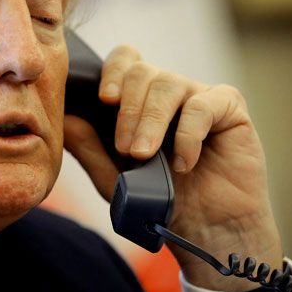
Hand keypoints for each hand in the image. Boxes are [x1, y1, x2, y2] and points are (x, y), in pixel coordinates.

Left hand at [63, 45, 282, 291]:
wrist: (205, 231)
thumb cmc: (159, 200)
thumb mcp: (113, 176)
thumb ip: (87, 145)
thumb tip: (61, 118)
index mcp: (140, 98)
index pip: (125, 59)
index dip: (113, 71)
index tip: (104, 99)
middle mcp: (169, 90)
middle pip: (142, 72)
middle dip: (128, 110)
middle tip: (125, 149)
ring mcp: (200, 96)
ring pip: (169, 85)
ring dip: (151, 122)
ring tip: (144, 156)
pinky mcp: (229, 109)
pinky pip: (203, 105)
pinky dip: (187, 135)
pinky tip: (182, 163)